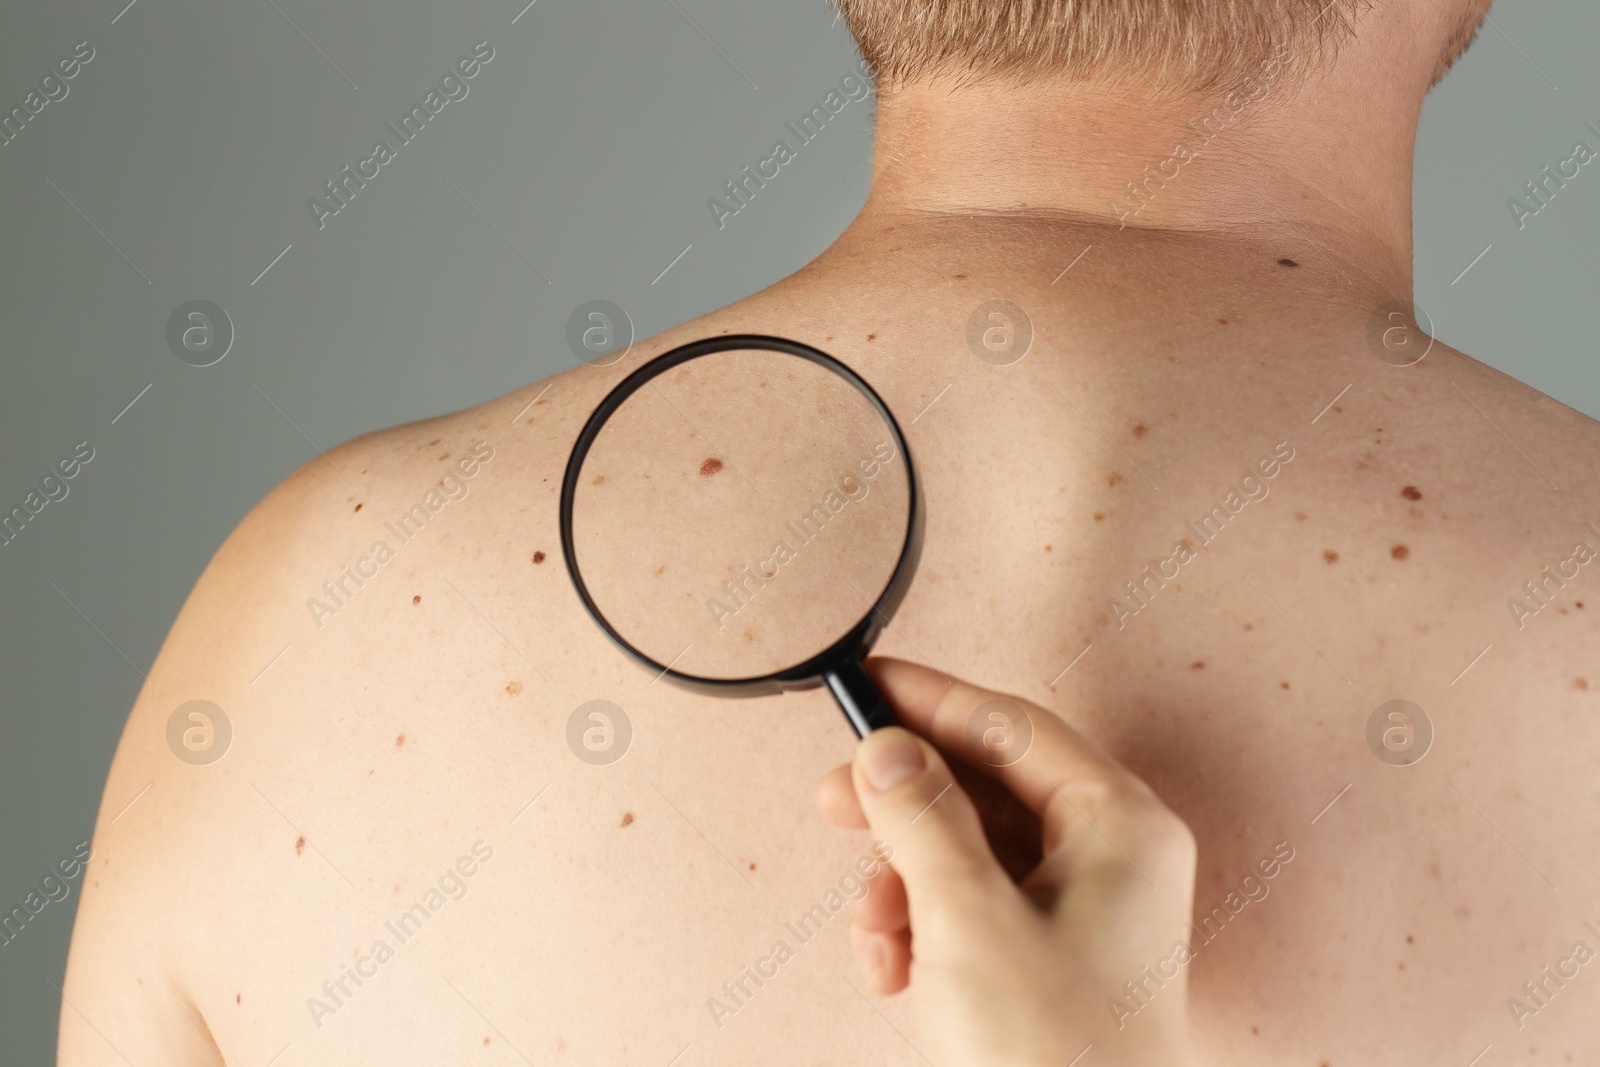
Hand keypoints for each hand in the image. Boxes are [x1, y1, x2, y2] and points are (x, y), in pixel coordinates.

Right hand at [816, 659, 1196, 1066]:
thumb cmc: (1052, 1054)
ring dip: (904, 883)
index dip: (932, 702)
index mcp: (1118, 824)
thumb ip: (921, 816)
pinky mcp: (1053, 954)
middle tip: (832, 804)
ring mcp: (1085, 907)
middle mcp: (1111, 854)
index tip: (866, 686)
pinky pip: (973, 904)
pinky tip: (895, 972)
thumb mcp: (967, 918)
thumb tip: (887, 746)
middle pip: (986, 786)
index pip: (1013, 726)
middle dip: (903, 806)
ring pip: (969, 849)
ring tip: (877, 940)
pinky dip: (924, 926)